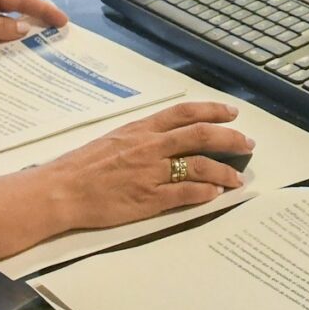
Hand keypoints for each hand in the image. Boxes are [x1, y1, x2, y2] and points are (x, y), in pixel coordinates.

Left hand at [0, 0, 67, 56]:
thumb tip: (25, 30)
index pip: (19, 0)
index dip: (42, 9)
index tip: (61, 21)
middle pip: (15, 15)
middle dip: (36, 25)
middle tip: (58, 39)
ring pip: (4, 33)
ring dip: (20, 43)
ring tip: (42, 55)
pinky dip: (3, 53)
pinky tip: (14, 65)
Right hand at [39, 100, 252, 230]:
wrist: (61, 190)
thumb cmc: (81, 166)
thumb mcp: (113, 140)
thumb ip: (142, 137)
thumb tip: (167, 138)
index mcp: (140, 129)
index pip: (184, 113)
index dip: (212, 110)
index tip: (233, 113)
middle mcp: (149, 146)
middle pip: (200, 136)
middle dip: (230, 139)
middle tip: (248, 143)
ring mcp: (150, 173)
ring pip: (198, 165)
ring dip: (223, 171)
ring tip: (237, 178)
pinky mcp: (148, 199)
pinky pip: (184, 194)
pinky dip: (204, 193)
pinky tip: (215, 194)